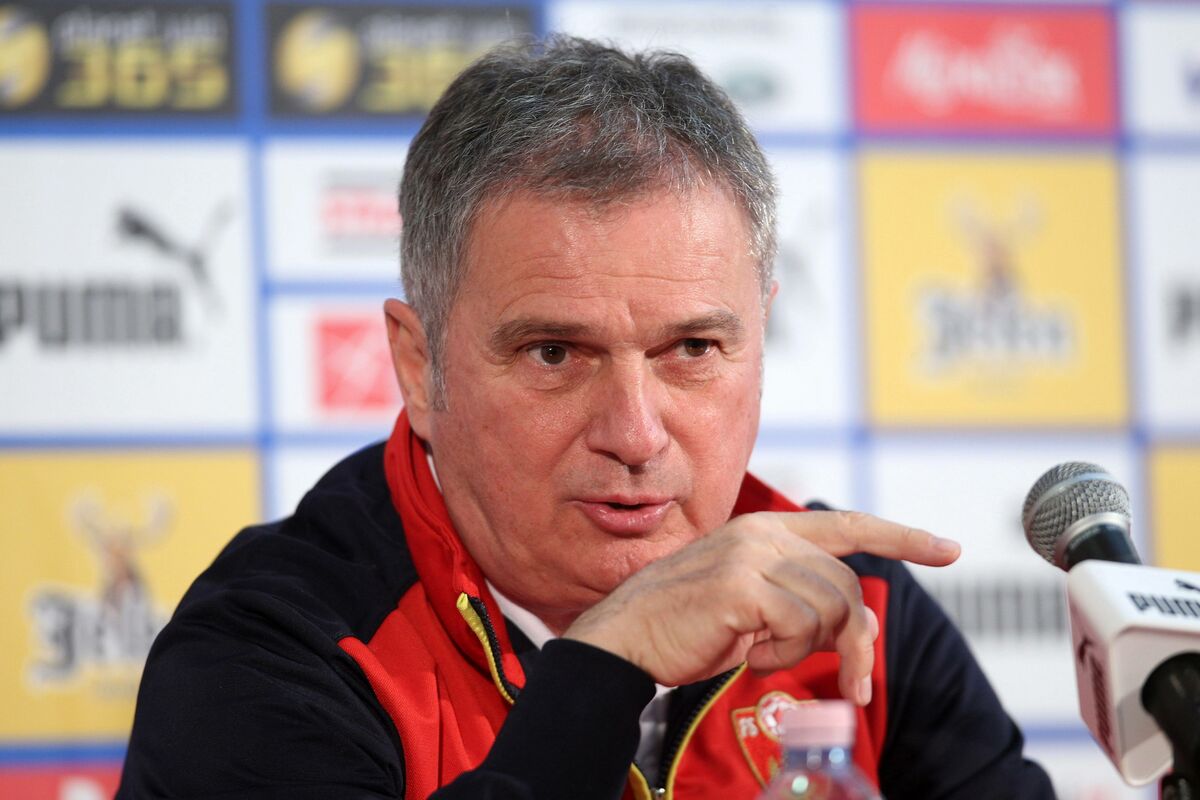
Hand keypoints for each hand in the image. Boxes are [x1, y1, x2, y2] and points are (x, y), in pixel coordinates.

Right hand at [562, 511, 959, 703]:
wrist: (624, 639)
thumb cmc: (686, 627)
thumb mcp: (756, 611)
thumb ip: (807, 602)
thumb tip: (868, 622)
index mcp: (766, 531)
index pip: (849, 525)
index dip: (902, 537)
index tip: (948, 549)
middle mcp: (763, 534)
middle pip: (847, 587)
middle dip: (852, 640)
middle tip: (848, 681)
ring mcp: (752, 554)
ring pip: (828, 609)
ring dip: (801, 648)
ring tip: (755, 649)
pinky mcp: (742, 583)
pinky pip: (798, 627)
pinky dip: (778, 653)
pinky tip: (741, 649)